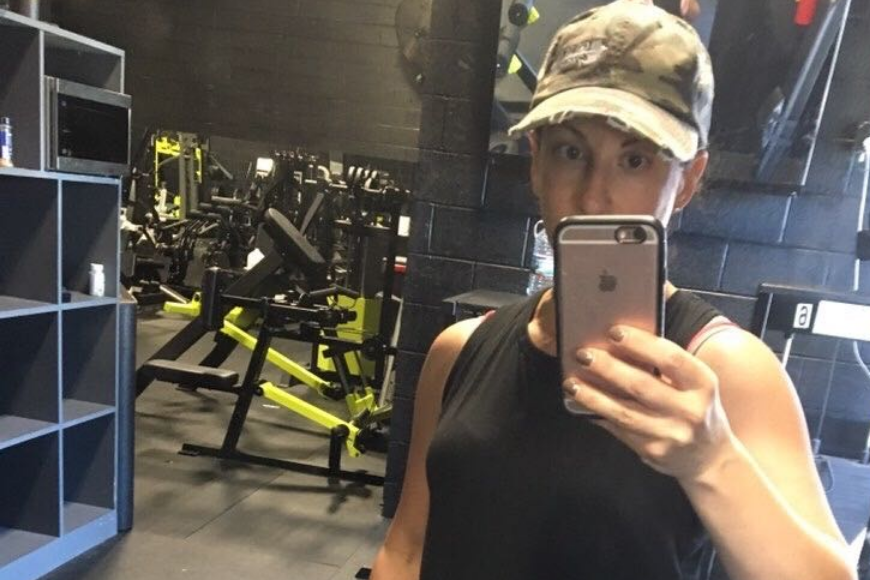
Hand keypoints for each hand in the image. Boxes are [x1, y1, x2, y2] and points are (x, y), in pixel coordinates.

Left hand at [562, 325, 734, 481]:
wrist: (711, 457)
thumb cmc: (696, 407)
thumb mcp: (695, 384)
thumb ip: (666, 366)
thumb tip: (618, 342)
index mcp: (703, 384)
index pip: (671, 358)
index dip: (641, 343)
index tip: (614, 331)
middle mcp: (690, 411)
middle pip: (641, 385)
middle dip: (608, 368)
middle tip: (583, 354)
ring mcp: (671, 434)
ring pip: (624, 412)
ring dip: (593, 396)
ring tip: (571, 382)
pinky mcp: (654, 452)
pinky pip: (619, 429)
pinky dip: (597, 414)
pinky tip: (581, 403)